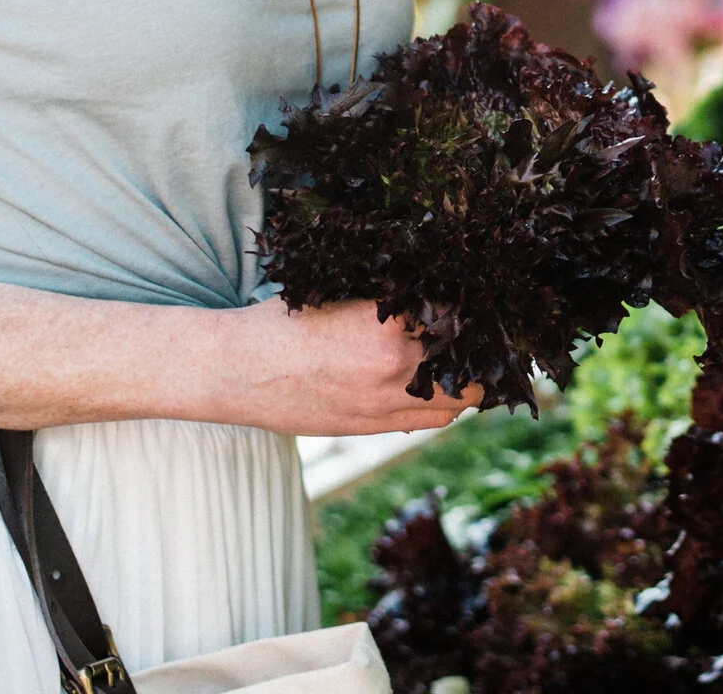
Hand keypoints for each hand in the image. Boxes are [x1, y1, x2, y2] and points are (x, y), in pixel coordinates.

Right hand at [211, 297, 481, 436]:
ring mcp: (386, 404)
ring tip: (472, 359)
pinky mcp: (374, 428)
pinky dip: (448, 403)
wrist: (237, 372)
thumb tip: (439, 294)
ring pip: (460, 398)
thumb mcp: (342, 294)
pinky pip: (433, 420)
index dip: (472, 305)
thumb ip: (391, 300)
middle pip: (469, 359)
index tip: (478, 297)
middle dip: (480, 343)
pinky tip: (446, 386)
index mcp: (388, 325)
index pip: (457, 314)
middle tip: (485, 329)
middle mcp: (395, 368)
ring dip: (471, 378)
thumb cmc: (285, 323)